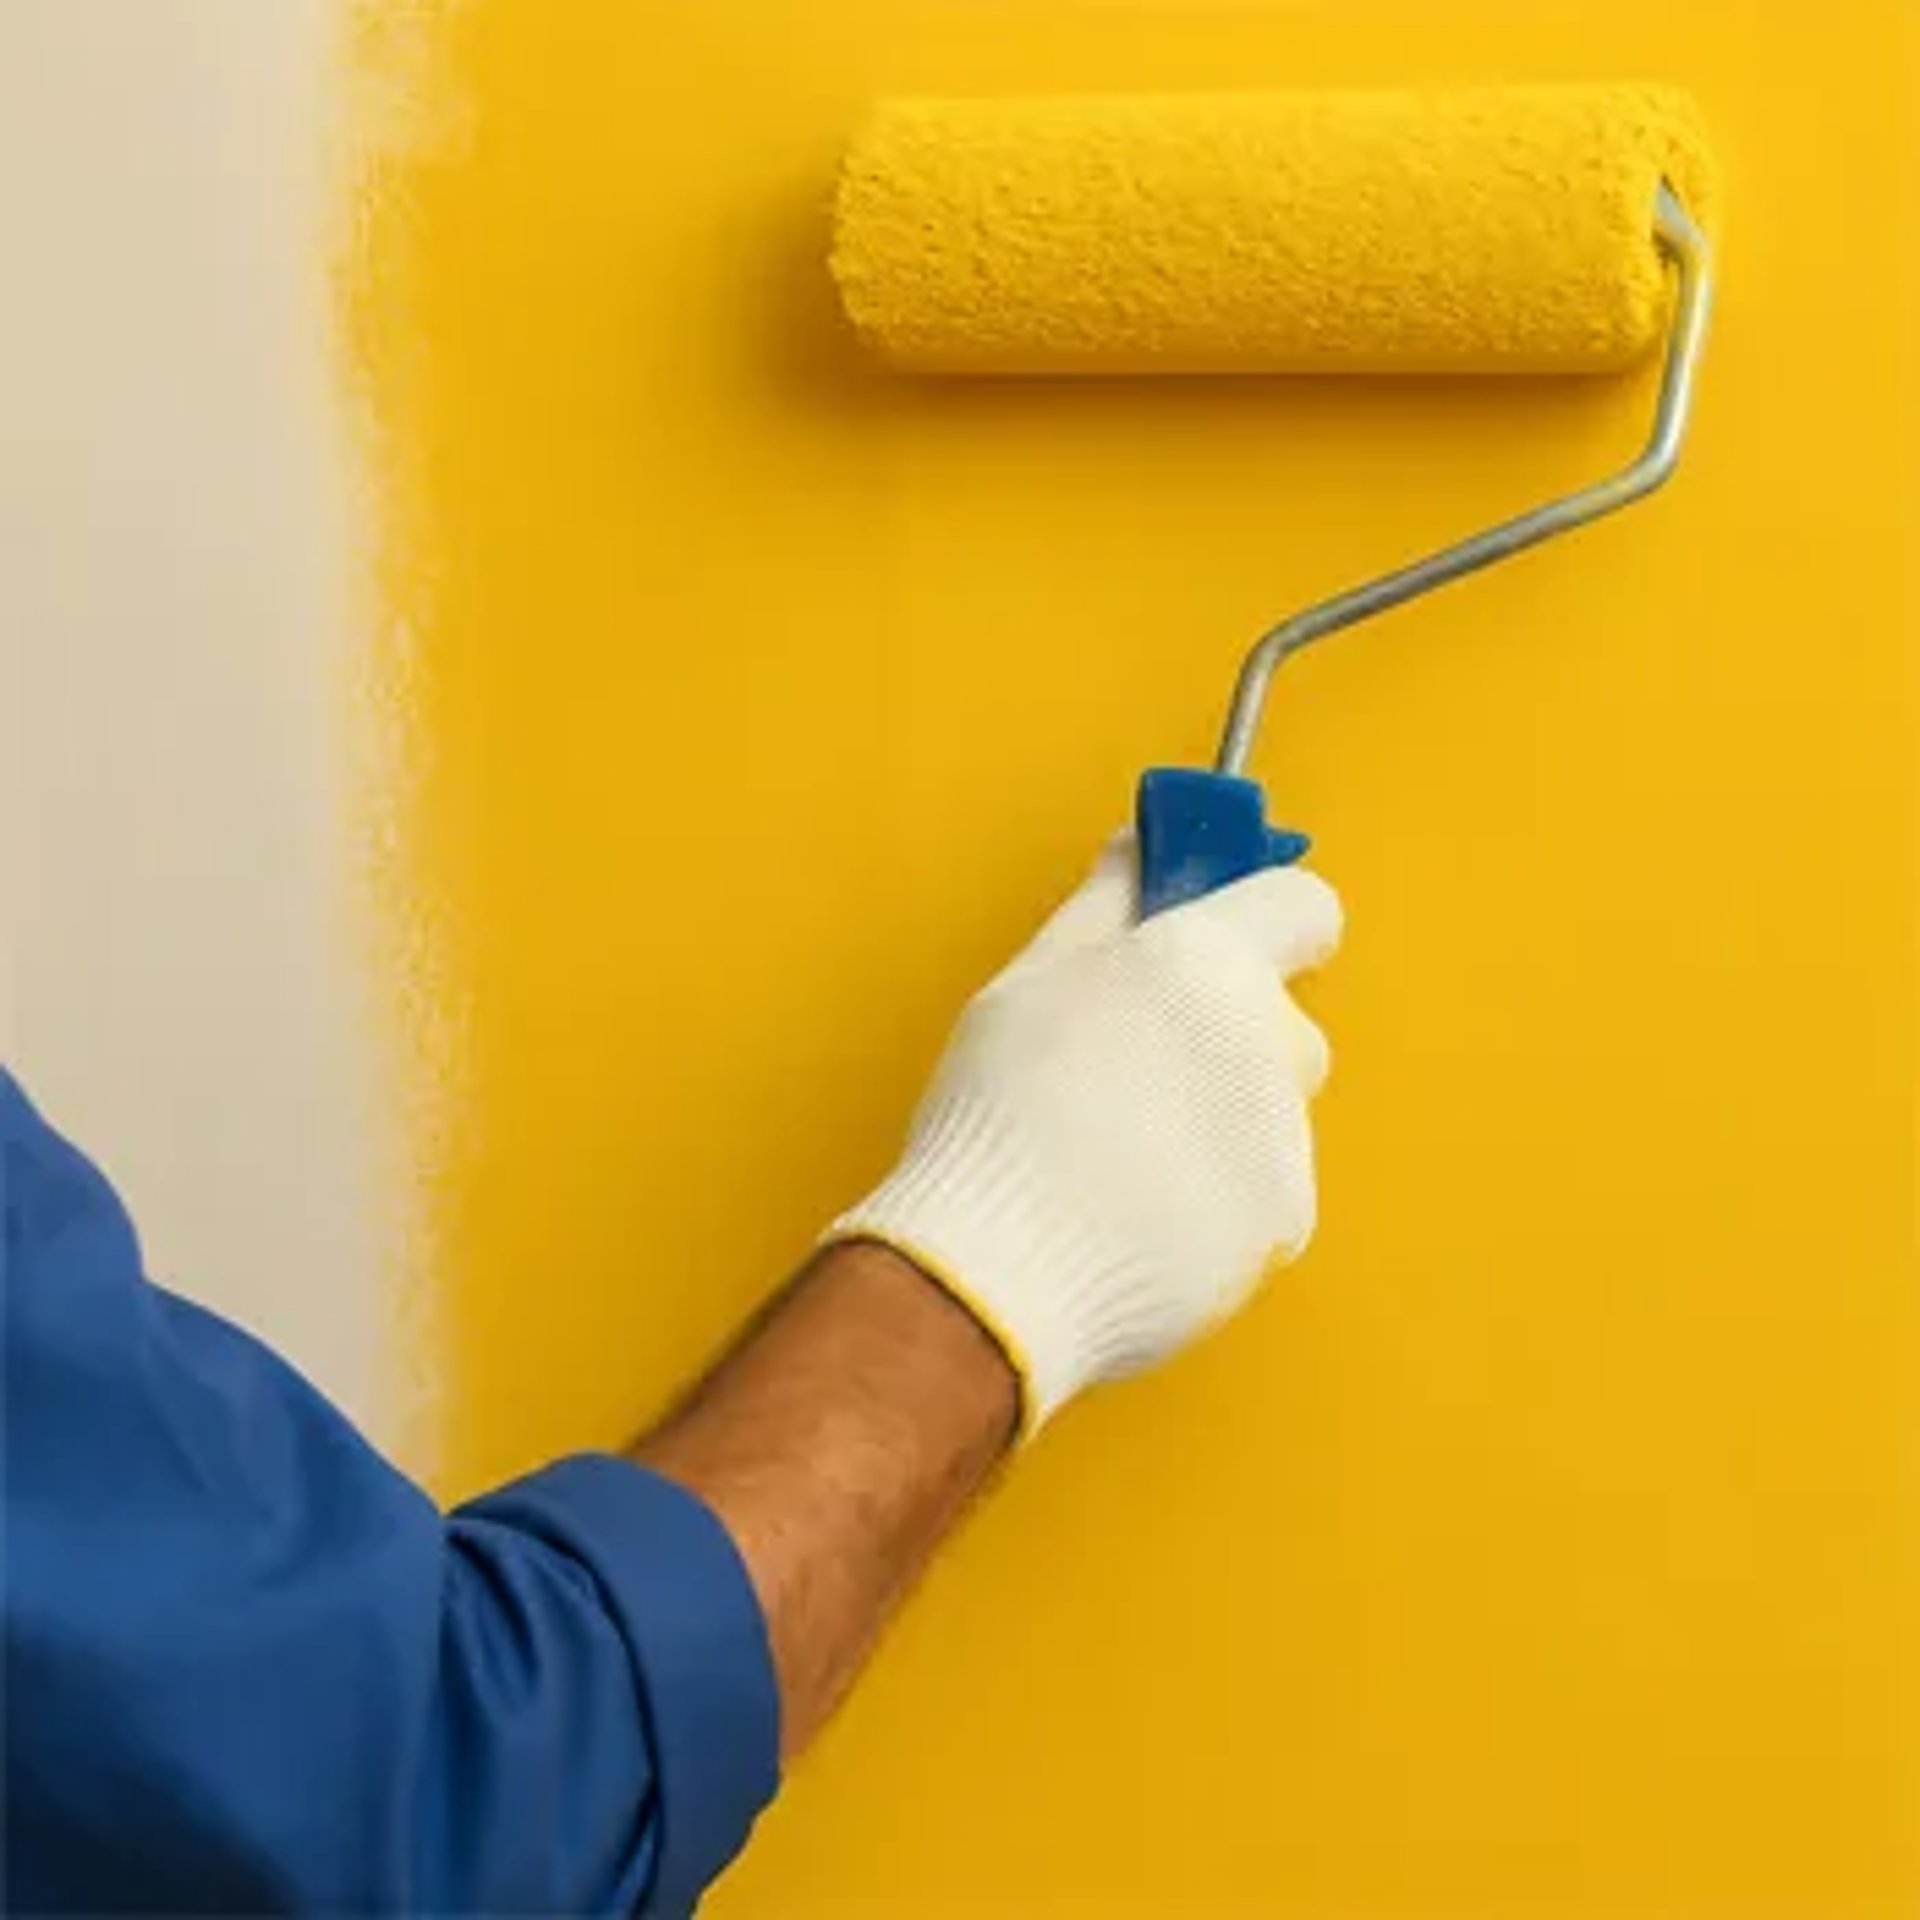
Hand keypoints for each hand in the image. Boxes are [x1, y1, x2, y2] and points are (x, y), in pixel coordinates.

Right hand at [831, 836, 1342, 1430]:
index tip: (1222, 925)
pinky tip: (1133, 1211)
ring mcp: (1285, 1139)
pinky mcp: (1284, 1224)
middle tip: (1129, 1063)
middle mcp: (1270, 1041)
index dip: (1265, 914)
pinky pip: (1259, 1190)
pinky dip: (1212, 1197)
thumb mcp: (1030, 978)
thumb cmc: (1003, 1113)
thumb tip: (1138, 852)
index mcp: (1210, 961)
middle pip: (1277, 1017)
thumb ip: (1106, 903)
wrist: (1001, 1270)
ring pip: (1265, 1108)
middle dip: (1221, 1033)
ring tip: (1113, 1156)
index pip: (1304, 904)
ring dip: (1213, 1119)